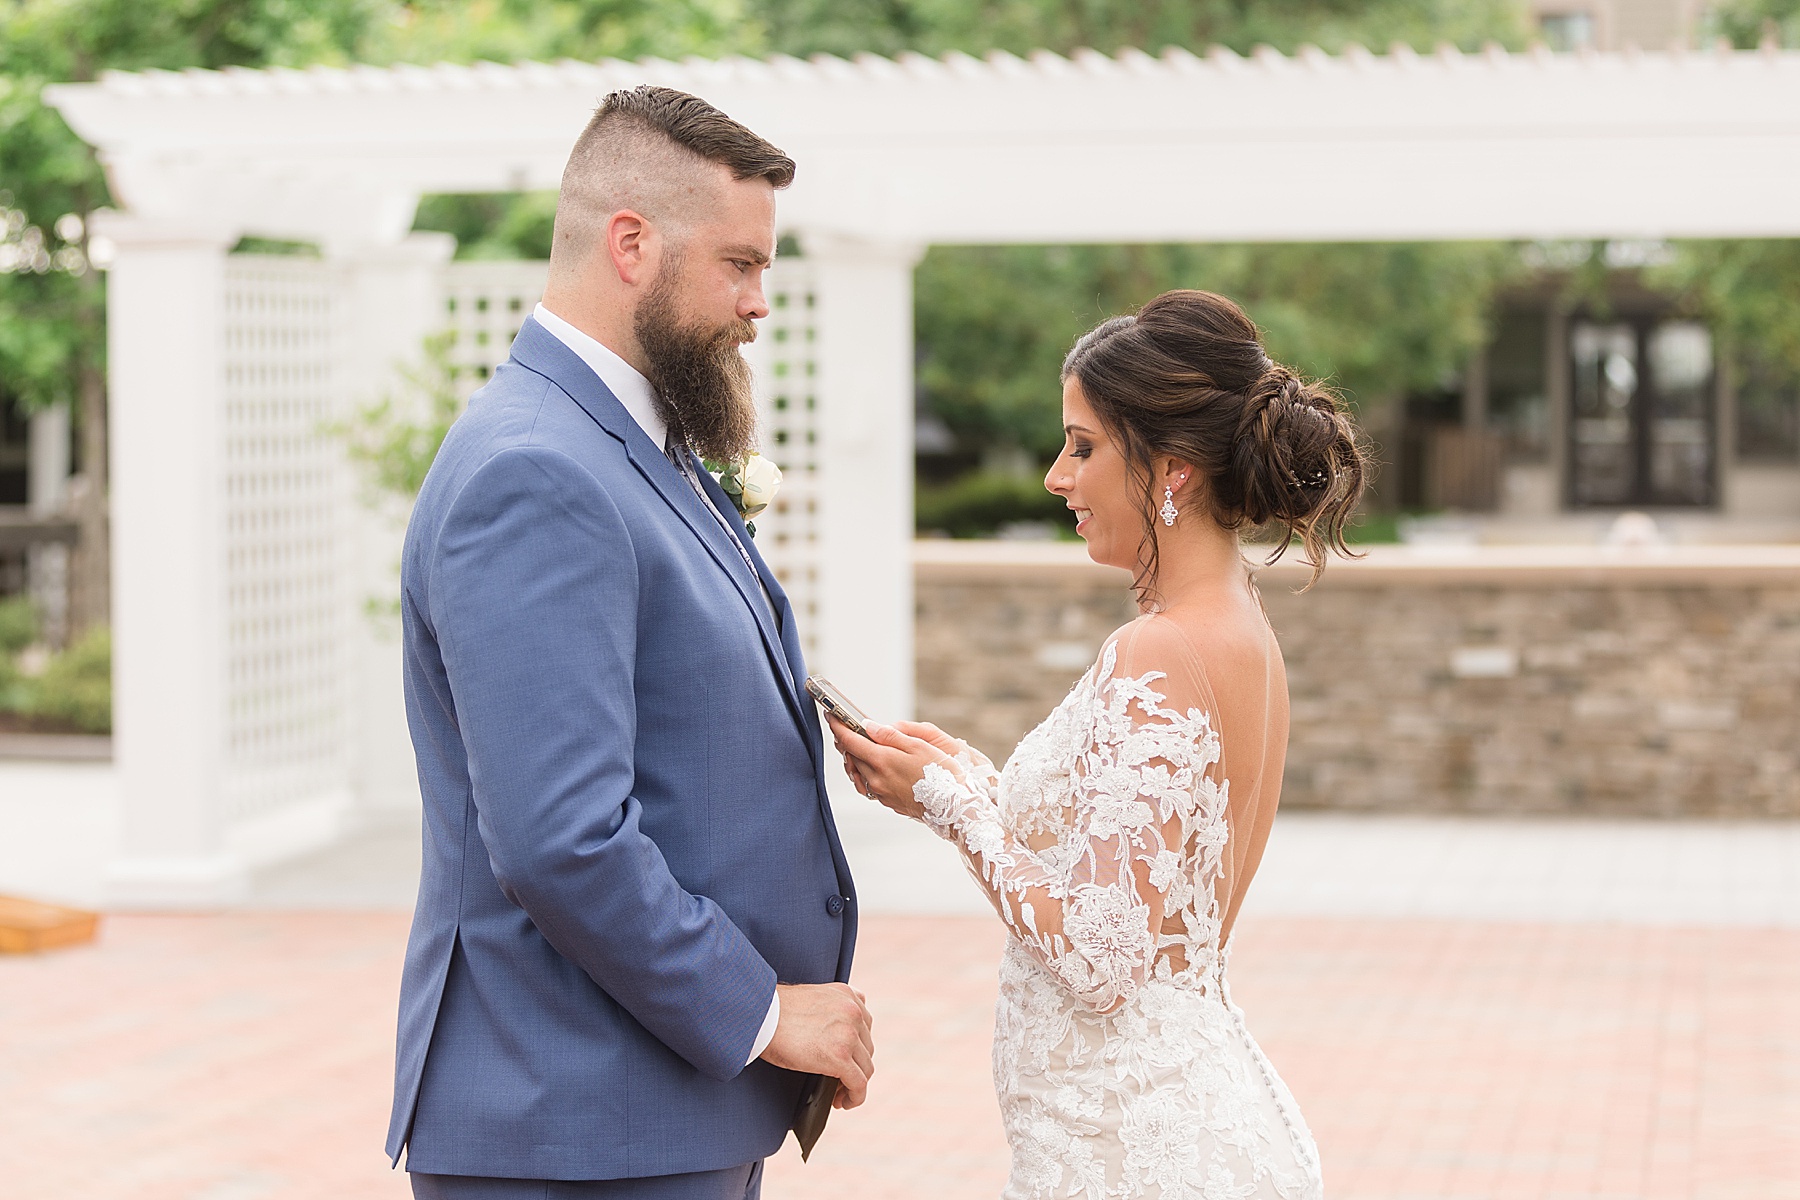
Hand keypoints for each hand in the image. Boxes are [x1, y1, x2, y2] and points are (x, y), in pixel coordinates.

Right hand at [759, 982, 875, 1108]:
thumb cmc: (775, 1011)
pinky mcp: (839, 1057)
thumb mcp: (812, 998)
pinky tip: (843, 1103)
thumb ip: (832, 1009)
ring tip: (839, 1094)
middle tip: (839, 1081)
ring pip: (865, 1068)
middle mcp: (853, 1011)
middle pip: (866, 1049)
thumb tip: (835, 1035)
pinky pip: (858, 1084)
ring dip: (854, 1084)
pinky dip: (855, 1097)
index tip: (847, 1061)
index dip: (856, 1048)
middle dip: (855, 1066)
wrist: (759, 1014)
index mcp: (847, 995)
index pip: (864, 1027)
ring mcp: (849, 1034)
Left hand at [828, 718, 951, 820]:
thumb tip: (868, 726)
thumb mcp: (919, 747)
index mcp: (883, 761)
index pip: (850, 741)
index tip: (831, 715)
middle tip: (844, 726)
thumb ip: (890, 736)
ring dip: (853, 756)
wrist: (952, 809)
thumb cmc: (941, 775)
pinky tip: (869, 767)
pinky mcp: (886, 801)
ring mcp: (880, 792)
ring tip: (855, 744)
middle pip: (851, 756)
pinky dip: (861, 772)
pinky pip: (865, 784)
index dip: (838, 726)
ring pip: (856, 770)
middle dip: (845, 739)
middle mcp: (876, 779)